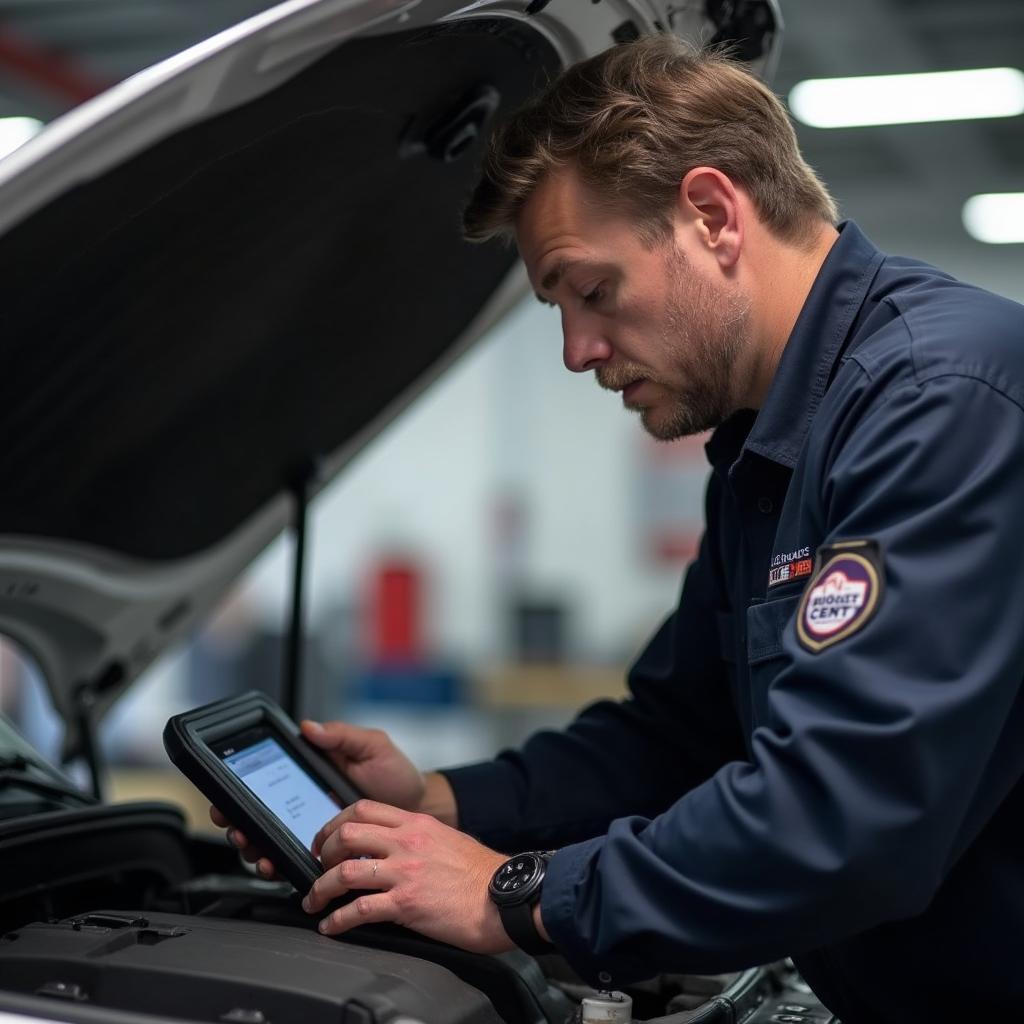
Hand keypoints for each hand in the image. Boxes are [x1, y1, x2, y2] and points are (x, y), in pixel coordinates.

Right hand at [210, 718, 429, 875]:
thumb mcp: (372, 746)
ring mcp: (313, 831)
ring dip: (255, 849)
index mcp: (309, 775)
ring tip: (258, 852)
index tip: (227, 799)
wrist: (420, 808)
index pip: (265, 783)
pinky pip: (295, 862)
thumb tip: (310, 727)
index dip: (239, 793)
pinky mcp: (326, 855)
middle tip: (238, 830)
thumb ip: (341, 736)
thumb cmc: (396, 775)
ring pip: (270, 843)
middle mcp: (304, 804)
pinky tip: (278, 865)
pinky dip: (280, 865)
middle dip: (239, 825)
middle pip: (258, 817)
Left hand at [303, 799, 513, 952]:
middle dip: (322, 852)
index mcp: (417, 823)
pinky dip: (337, 920)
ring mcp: (406, 872)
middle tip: (316, 866)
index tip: (326, 838)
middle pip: (347, 834)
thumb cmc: (481, 873)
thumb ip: (417, 836)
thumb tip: (391, 844)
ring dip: (320, 888)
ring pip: (345, 871)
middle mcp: (407, 842)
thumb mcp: (446, 838)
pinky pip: (360, 910)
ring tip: (314, 899)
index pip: (363, 809)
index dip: (335, 822)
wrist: (504, 897)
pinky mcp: (406, 904)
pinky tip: (331, 926)